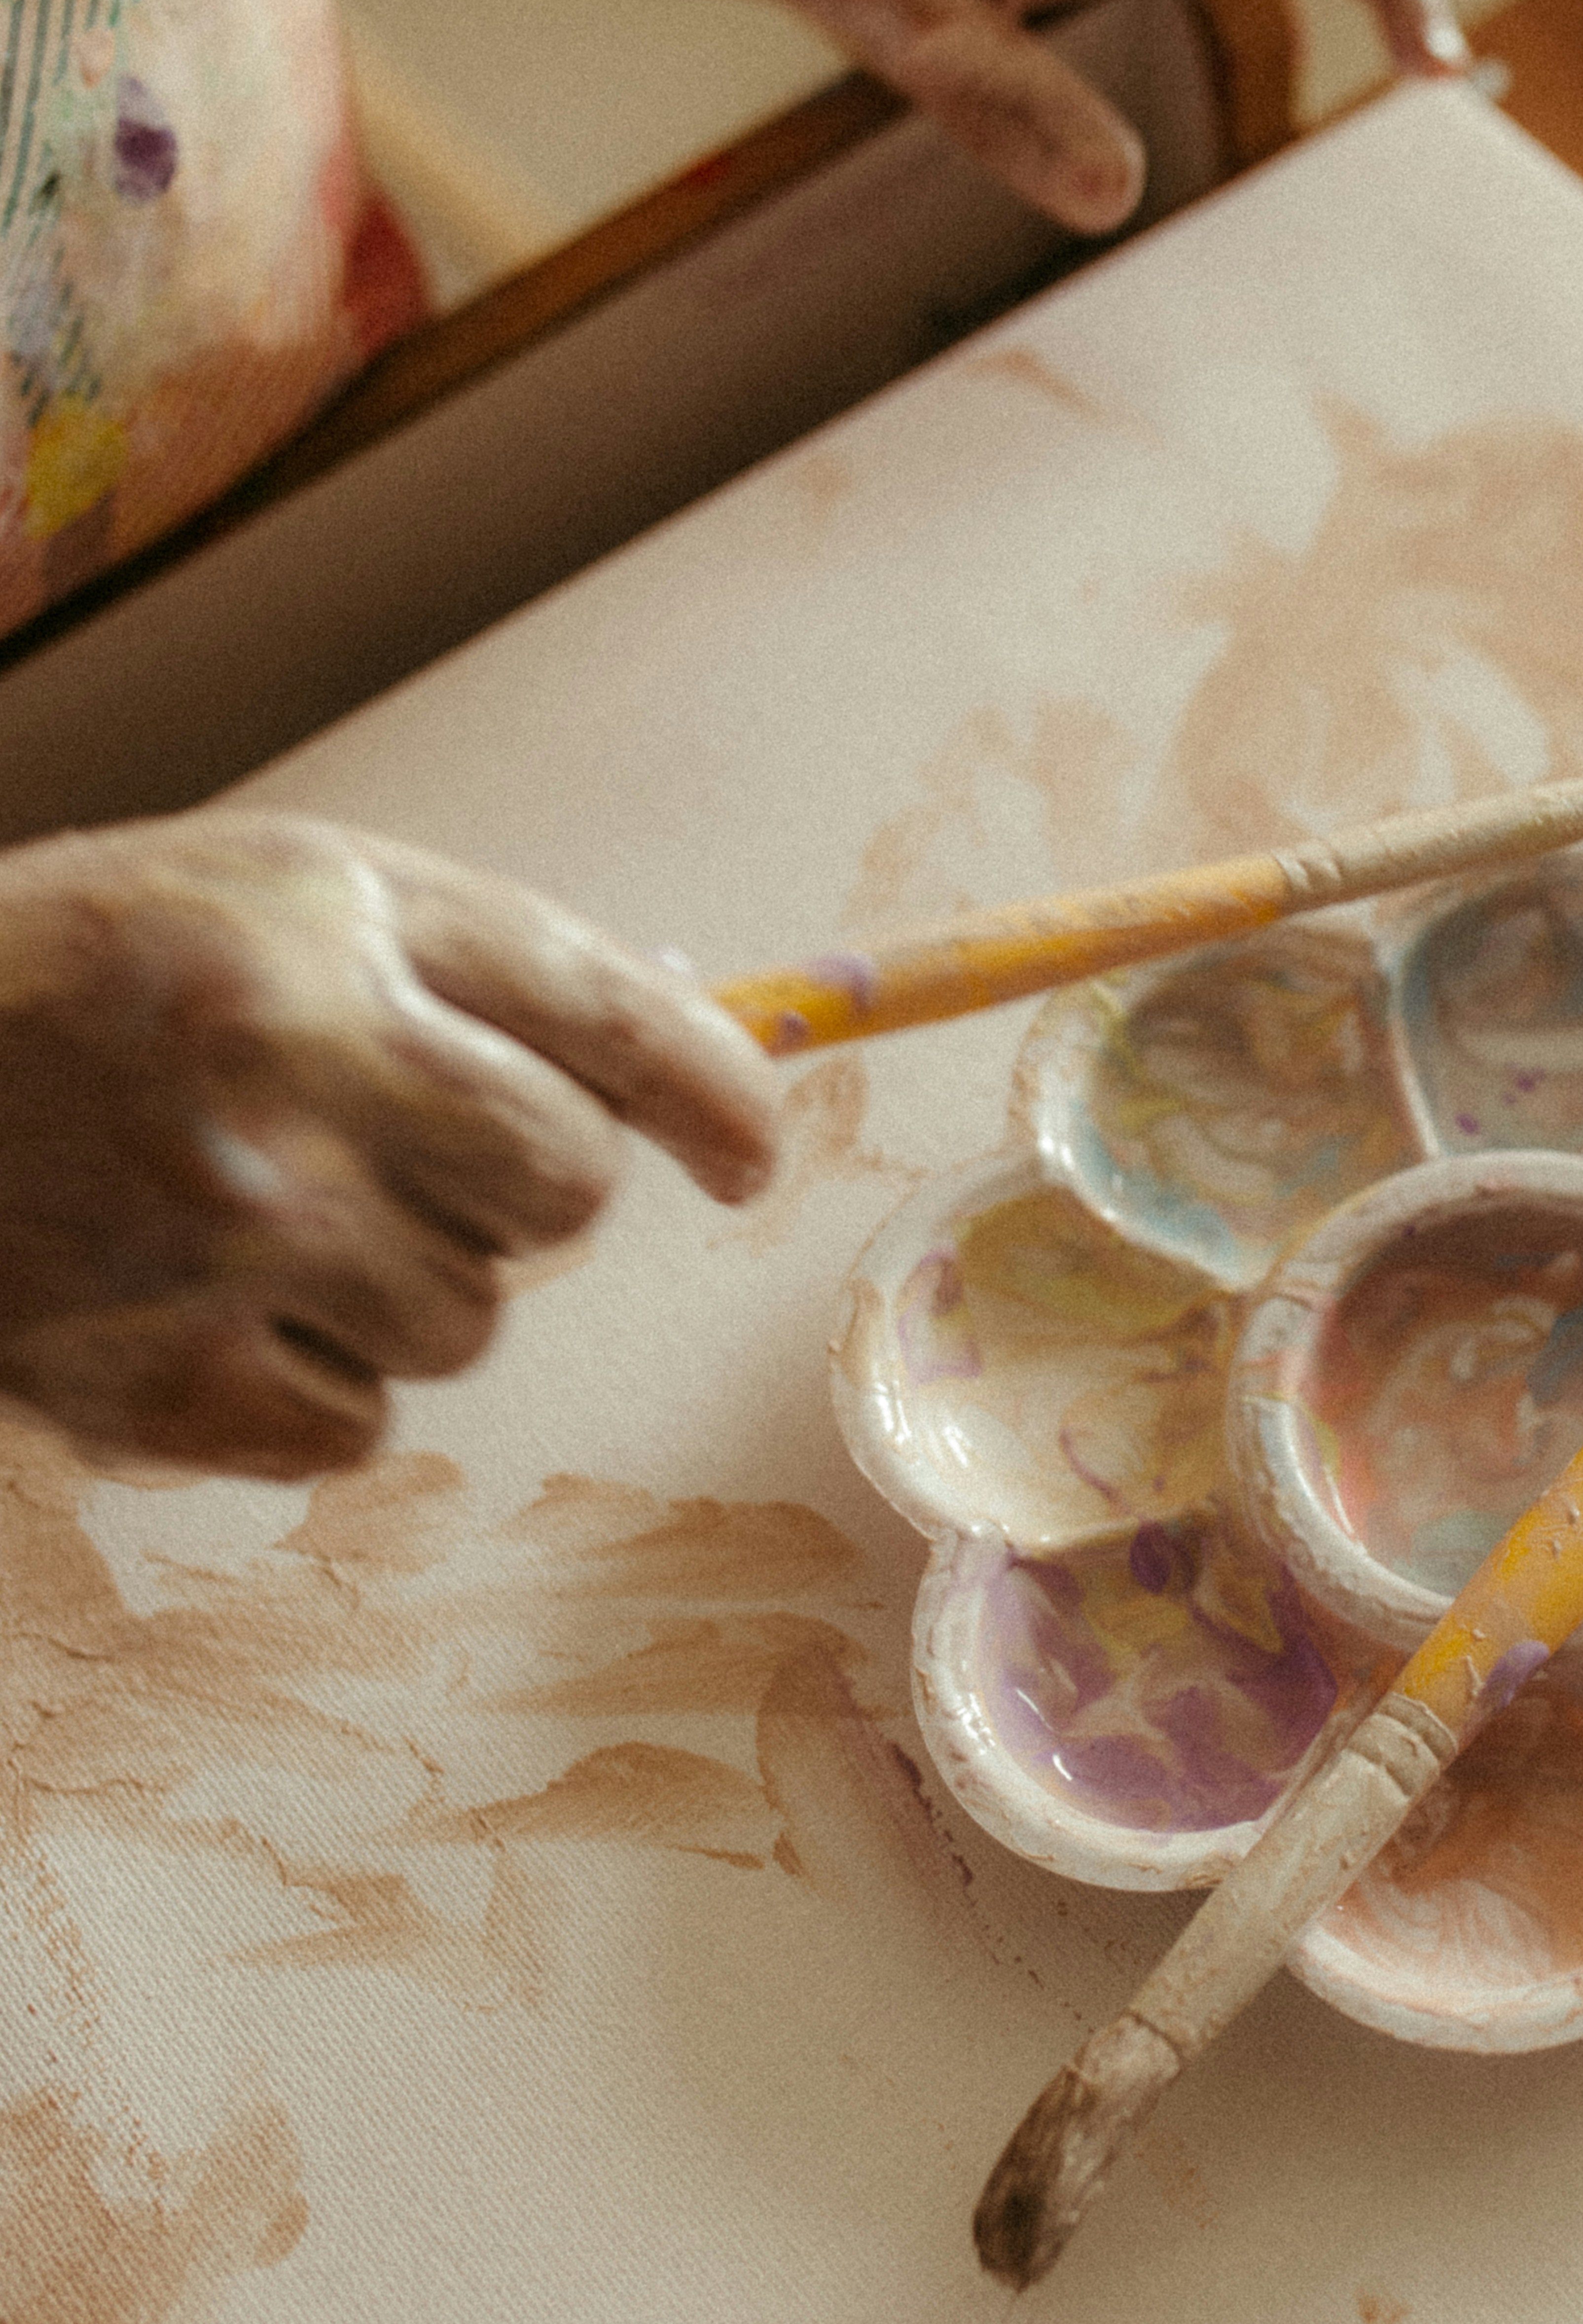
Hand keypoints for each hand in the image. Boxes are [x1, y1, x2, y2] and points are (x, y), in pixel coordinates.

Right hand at [0, 816, 777, 1480]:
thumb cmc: (94, 979)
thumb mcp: (284, 897)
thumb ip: (486, 965)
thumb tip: (691, 1049)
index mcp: (317, 928)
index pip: (602, 1023)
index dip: (714, 1097)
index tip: (748, 1149)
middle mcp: (280, 1079)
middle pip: (565, 1193)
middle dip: (521, 1183)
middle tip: (395, 1144)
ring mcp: (222, 1246)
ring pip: (471, 1321)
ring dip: (404, 1283)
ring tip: (259, 1214)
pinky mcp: (165, 1389)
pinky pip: (364, 1426)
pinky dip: (311, 1383)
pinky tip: (205, 1305)